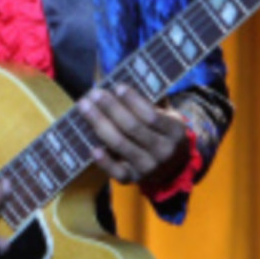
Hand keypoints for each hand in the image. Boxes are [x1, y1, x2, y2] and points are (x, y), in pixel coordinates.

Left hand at [75, 84, 191, 186]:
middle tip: (94, 93)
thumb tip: (124, 78)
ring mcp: (148, 167)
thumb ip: (151, 100)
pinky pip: (116, 171)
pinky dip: (104, 161)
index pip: (151, 115)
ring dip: (100, 124)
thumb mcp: (167, 114)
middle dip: (110, 108)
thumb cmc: (163, 131)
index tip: (117, 86)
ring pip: (120, 145)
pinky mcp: (133, 179)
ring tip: (85, 107)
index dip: (133, 100)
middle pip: (132, 128)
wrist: (173, 166)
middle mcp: (163, 151)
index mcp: (175, 131)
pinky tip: (92, 147)